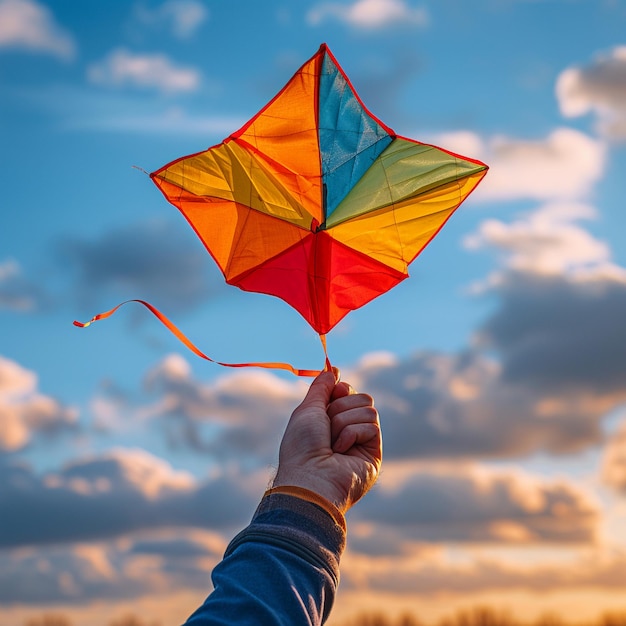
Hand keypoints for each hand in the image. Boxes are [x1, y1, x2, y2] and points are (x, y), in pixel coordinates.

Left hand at [272, 370, 381, 511]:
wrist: (309, 477)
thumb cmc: (302, 446)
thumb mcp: (307, 409)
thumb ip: (321, 388)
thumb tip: (332, 370)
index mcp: (331, 420)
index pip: (348, 391)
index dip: (340, 389)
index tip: (332, 394)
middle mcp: (348, 430)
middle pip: (361, 397)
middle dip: (340, 407)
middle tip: (327, 425)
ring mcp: (363, 443)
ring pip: (368, 409)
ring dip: (344, 422)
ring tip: (332, 443)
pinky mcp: (374, 454)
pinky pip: (372, 425)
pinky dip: (352, 434)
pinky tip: (341, 452)